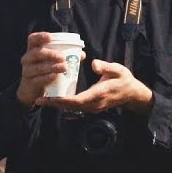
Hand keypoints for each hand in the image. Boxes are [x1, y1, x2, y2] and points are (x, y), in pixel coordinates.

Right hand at [16, 32, 82, 108]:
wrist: (32, 89)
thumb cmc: (44, 71)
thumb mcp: (51, 61)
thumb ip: (65, 56)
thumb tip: (82, 54)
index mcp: (33, 50)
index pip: (33, 39)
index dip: (40, 36)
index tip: (50, 37)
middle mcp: (27, 59)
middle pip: (36, 53)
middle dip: (50, 54)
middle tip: (63, 57)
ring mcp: (27, 71)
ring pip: (38, 67)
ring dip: (52, 67)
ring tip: (64, 68)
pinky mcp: (29, 82)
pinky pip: (37, 79)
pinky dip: (47, 77)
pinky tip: (55, 76)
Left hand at [37, 59, 153, 114]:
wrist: (132, 94)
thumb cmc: (124, 80)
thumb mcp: (117, 69)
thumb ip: (105, 67)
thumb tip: (93, 64)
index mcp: (98, 94)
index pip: (77, 100)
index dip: (61, 100)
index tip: (48, 98)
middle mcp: (93, 104)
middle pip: (70, 107)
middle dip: (54, 104)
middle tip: (39, 99)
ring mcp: (92, 107)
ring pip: (72, 108)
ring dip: (58, 105)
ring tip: (43, 99)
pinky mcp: (91, 107)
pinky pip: (75, 107)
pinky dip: (65, 103)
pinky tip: (56, 98)